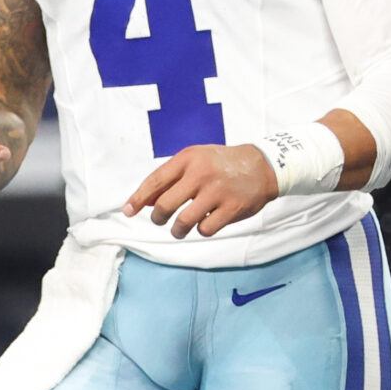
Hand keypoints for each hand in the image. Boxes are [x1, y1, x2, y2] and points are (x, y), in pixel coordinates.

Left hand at [123, 144, 278, 238]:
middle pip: (165, 205)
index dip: (138, 198)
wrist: (261, 166)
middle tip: (161, 220)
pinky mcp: (232, 208)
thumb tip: (146, 201)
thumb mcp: (194, 161)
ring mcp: (217, 191)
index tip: (128, 211)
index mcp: (188, 159)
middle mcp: (201, 174)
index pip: (155, 181)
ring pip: (183, 221)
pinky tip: (205, 223)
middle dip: (158, 218)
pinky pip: (205, 229)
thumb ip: (171, 179)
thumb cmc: (220, 164)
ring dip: (177, 230)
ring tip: (179, 229)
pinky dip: (201, 230)